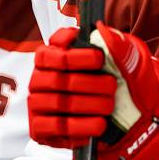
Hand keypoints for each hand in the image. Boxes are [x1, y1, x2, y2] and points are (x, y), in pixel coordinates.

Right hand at [28, 23, 158, 159]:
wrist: (119, 117)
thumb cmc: (110, 82)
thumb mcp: (120, 62)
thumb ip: (115, 46)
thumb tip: (104, 31)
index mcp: (50, 56)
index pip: (52, 49)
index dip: (74, 53)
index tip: (99, 56)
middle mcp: (39, 78)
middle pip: (57, 78)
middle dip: (88, 82)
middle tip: (111, 85)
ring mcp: (37, 103)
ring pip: (58, 103)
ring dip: (87, 105)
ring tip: (109, 105)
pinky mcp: (40, 128)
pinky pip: (56, 127)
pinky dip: (80, 126)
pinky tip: (99, 124)